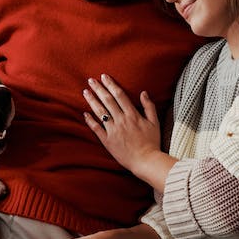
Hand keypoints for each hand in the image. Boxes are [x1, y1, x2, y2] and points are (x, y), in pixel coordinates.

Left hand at [83, 74, 173, 189]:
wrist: (146, 161)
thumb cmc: (152, 142)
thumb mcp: (155, 122)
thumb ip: (149, 106)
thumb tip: (143, 92)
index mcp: (132, 115)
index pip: (119, 95)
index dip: (110, 85)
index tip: (104, 77)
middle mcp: (121, 120)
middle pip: (107, 101)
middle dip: (98, 89)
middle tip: (90, 80)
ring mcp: (113, 130)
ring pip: (100, 112)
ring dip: (92, 101)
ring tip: (85, 92)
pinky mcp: (107, 141)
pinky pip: (96, 129)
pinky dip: (90, 120)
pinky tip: (84, 113)